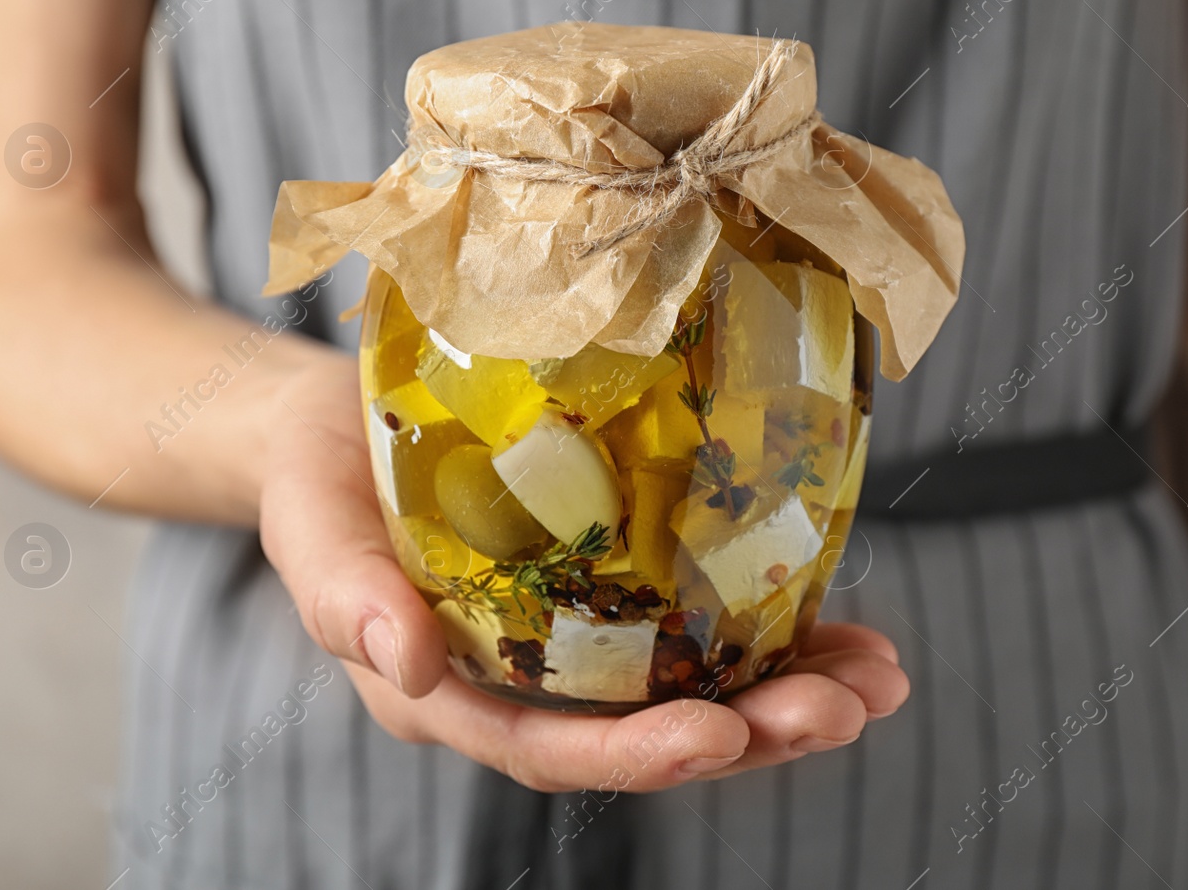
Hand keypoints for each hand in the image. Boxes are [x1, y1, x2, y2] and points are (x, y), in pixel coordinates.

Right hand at [259, 357, 909, 792]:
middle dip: (756, 735)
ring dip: (792, 694)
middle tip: (846, 709)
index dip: (642, 755)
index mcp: (460, 699)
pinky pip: (705, 629)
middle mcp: (533, 689)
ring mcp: (582, 646)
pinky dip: (781, 633)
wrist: (338, 431)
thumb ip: (342, 598)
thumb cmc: (318, 483)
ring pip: (698, 692)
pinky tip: (846, 626)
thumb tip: (398, 664)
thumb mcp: (310, 532)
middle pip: (654, 736)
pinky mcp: (617, 592)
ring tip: (877, 679)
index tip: (723, 736)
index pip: (558, 749)